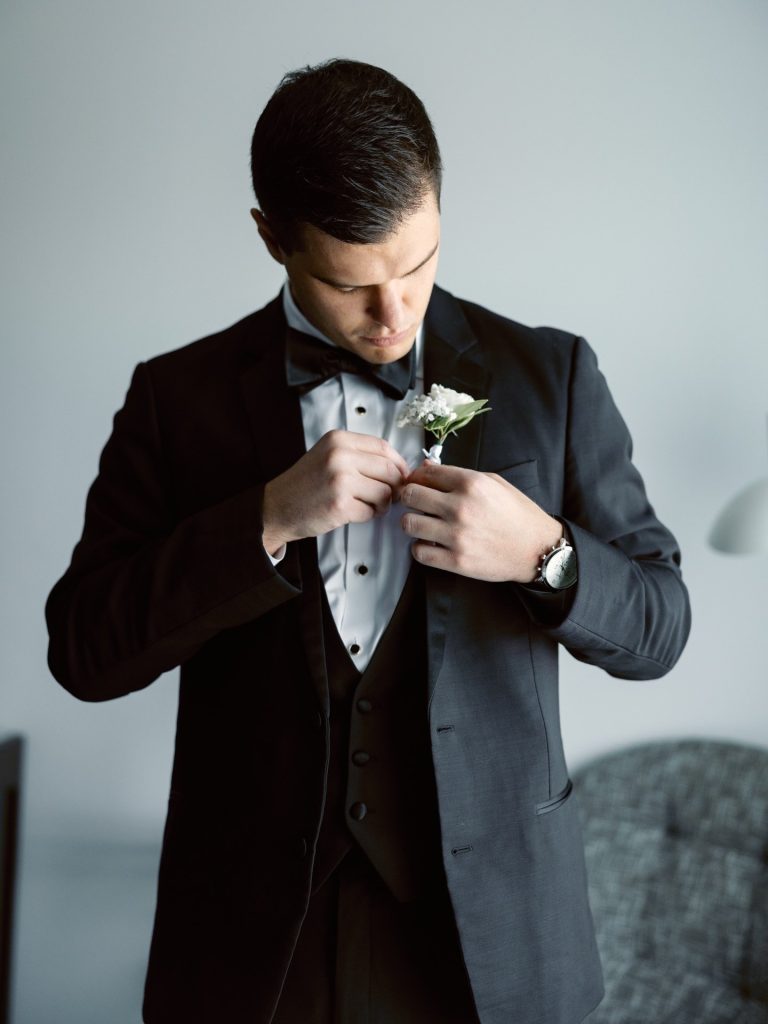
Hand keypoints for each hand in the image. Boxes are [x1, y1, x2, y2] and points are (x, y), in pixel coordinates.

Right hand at [262, 430, 408, 554]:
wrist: (277, 507)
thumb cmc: (306, 483)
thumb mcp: (328, 455)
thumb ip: (359, 455)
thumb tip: (399, 467)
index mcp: (338, 439)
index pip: (384, 447)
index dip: (399, 464)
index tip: (401, 475)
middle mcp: (339, 456)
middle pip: (390, 470)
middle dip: (395, 487)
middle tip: (388, 495)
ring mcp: (340, 480)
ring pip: (385, 492)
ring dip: (382, 503)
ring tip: (368, 505)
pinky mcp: (340, 505)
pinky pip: (372, 511)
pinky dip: (368, 515)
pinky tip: (355, 512)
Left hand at [400, 461, 562, 581]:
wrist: (537, 548)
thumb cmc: (518, 514)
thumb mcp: (494, 483)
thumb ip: (458, 474)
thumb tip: (427, 467)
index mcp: (471, 483)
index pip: (425, 473)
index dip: (417, 477)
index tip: (418, 483)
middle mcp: (461, 507)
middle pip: (410, 495)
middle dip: (408, 497)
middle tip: (414, 503)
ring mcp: (457, 535)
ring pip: (408, 523)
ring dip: (411, 523)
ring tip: (422, 525)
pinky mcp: (456, 560)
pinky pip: (419, 552)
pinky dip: (420, 548)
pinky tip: (430, 544)